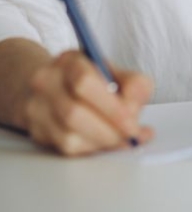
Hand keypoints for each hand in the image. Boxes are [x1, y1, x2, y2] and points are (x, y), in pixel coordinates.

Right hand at [23, 50, 154, 155]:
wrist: (57, 85)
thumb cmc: (93, 78)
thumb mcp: (116, 71)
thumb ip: (133, 84)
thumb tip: (134, 109)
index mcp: (69, 61)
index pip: (84, 82)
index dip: (111, 105)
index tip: (132, 119)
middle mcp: (47, 83)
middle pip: (74, 113)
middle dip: (109, 129)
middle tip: (133, 134)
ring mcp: (37, 109)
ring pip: (69, 137)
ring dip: (103, 142)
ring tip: (124, 138)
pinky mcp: (39, 132)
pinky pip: (67, 149)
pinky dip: (94, 149)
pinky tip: (109, 143)